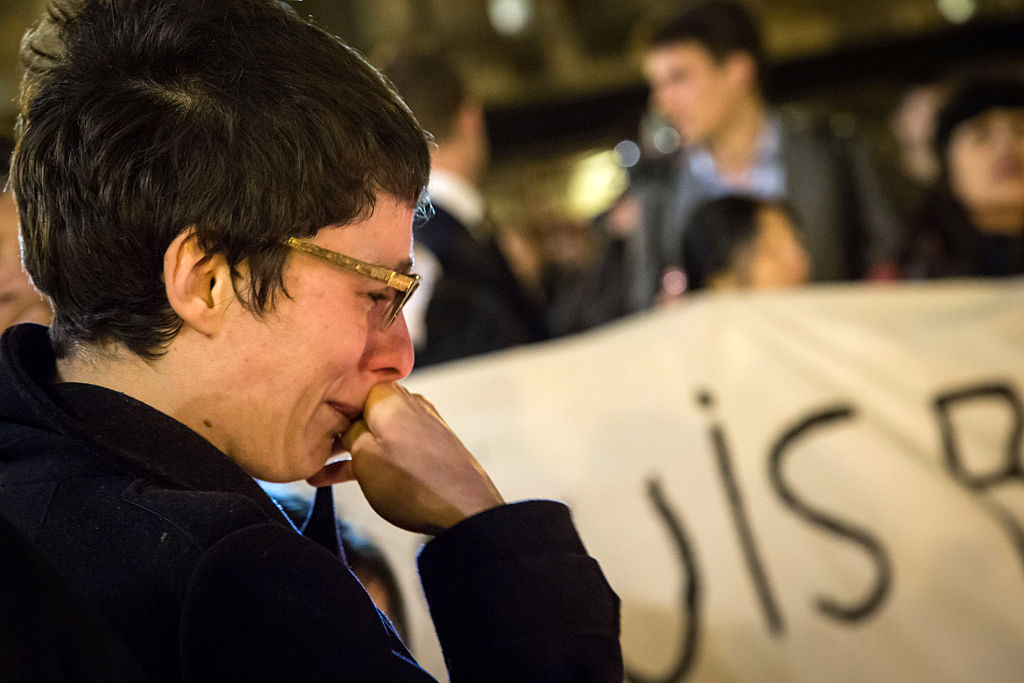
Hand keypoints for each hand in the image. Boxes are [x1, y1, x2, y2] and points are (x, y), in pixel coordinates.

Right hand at [307, 383, 503, 534]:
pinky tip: (343, 477)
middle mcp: (407, 402)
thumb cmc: (411, 484)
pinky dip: (369, 458)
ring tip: (315, 473)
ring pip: (374, 430)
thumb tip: (344, 422)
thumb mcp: (365, 457)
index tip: (304, 426)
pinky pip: (390, 445)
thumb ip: (349, 432)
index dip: (323, 408)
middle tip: (306, 452)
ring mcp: (421, 423)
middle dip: (333, 431)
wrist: (465, 511)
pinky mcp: (429, 445)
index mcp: (389, 396)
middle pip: (360, 409)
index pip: (346, 389)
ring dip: (347, 450)